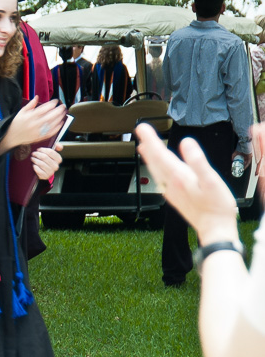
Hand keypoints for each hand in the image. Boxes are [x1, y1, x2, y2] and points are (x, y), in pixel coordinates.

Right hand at [5, 97, 65, 148]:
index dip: (51, 104)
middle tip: (63, 106)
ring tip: (63, 113)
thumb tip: (37, 97)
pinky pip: (50, 132)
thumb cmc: (16, 123)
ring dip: (59, 118)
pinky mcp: (39, 137)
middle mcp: (34, 124)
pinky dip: (57, 128)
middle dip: (58, 110)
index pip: (44, 109)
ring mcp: (38, 131)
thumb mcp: (21, 112)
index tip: (55, 101)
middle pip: (50, 116)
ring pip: (52, 124)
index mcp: (30, 116)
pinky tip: (61, 123)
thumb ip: (31, 105)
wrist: (12, 136)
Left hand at [31, 143, 62, 180]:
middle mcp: (56, 166)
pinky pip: (38, 170)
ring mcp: (51, 172)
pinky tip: (34, 165)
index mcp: (58, 159)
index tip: (38, 149)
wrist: (44, 172)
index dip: (43, 150)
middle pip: (44, 157)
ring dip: (35, 160)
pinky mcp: (45, 176)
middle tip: (33, 153)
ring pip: (41, 163)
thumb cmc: (47, 160)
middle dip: (37, 154)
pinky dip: (35, 167)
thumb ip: (56, 147)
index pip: (50, 152)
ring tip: (32, 158)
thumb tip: (59, 146)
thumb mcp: (51, 153)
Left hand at [135, 124, 237, 243]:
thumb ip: (197, 161)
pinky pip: (160, 178)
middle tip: (140, 131)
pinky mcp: (174, 197)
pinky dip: (156, 169)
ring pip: (155, 170)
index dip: (151, 139)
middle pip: (155, 160)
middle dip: (147, 144)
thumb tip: (187, 143)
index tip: (142, 127)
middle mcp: (170, 184)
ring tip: (143, 146)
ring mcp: (171, 191)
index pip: (160, 153)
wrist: (214, 229)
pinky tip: (157, 167)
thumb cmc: (216, 207)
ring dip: (149, 157)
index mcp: (178, 176)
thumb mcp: (211, 180)